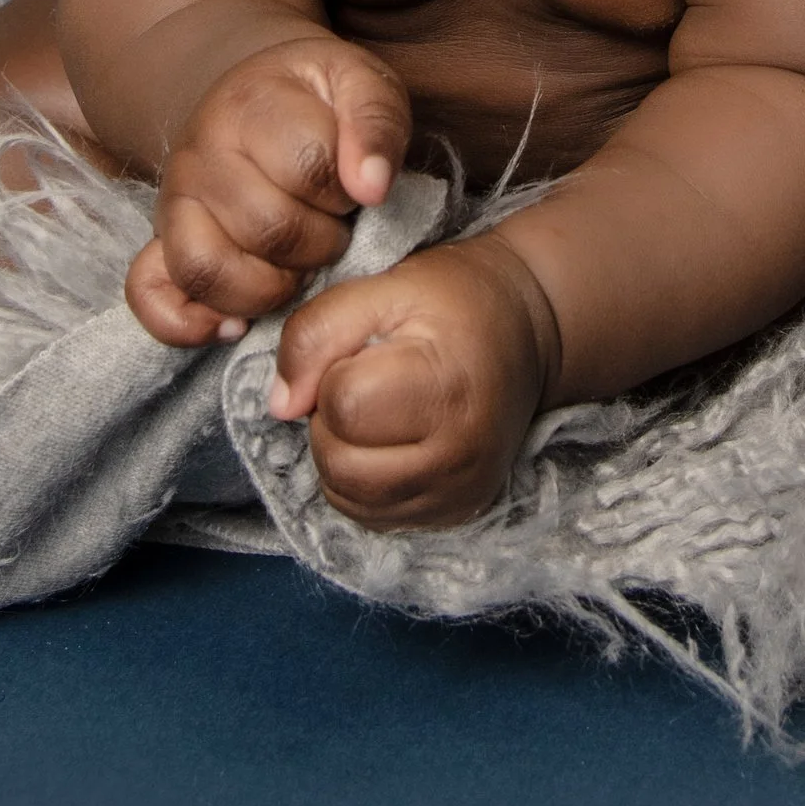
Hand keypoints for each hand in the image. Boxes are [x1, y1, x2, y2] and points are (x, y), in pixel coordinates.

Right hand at [125, 36, 409, 348]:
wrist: (261, 97)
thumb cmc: (319, 99)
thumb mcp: (362, 84)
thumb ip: (376, 123)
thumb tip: (371, 188)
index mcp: (251, 106)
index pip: (308, 168)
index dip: (346, 190)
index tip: (353, 184)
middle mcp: (199, 155)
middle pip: (269, 230)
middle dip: (323, 242)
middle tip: (334, 226)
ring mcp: (172, 203)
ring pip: (211, 272)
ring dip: (272, 287)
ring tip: (297, 266)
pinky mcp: (158, 244)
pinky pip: (152, 297)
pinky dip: (190, 323)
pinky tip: (236, 325)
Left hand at [268, 234, 561, 529]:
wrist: (525, 333)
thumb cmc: (453, 303)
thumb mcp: (383, 289)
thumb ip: (317, 332)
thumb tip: (279, 404)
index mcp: (445, 386)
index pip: (343, 404)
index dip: (332, 373)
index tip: (363, 351)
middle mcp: (459, 453)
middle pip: (339, 462)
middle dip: (331, 420)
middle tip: (364, 381)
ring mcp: (458, 491)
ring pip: (348, 497)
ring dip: (340, 453)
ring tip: (374, 411)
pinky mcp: (455, 512)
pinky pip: (373, 516)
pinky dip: (360, 481)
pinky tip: (386, 442)